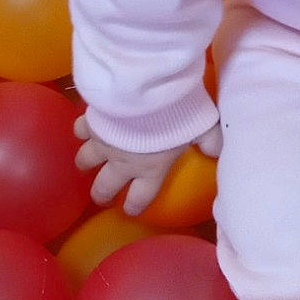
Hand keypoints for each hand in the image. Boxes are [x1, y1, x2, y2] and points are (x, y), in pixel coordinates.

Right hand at [74, 117, 222, 215]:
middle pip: (105, 186)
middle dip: (101, 194)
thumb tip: (218, 151)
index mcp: (150, 168)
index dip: (134, 206)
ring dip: (85, 164)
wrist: (144, 89)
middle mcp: (122, 162)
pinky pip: (80, 130)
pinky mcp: (90, 122)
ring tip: (84, 165)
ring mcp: (102, 143)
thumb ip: (210, 141)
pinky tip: (83, 128)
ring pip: (85, 160)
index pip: (140, 196)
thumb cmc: (177, 113)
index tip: (129, 210)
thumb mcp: (203, 126)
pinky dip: (81, 131)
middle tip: (100, 196)